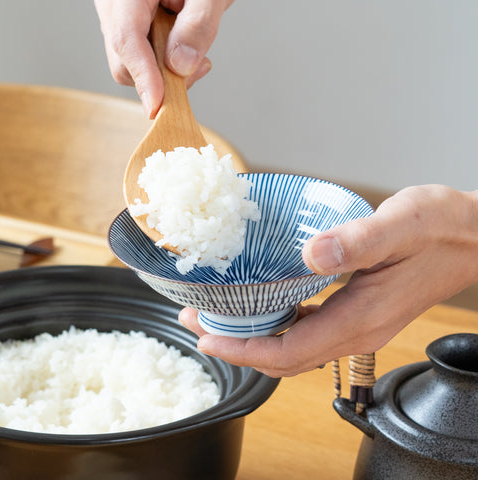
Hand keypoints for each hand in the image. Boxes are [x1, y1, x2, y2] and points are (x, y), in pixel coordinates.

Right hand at [94, 0, 232, 117]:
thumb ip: (198, 25)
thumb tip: (180, 67)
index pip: (126, 39)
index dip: (143, 77)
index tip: (157, 107)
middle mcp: (113, 3)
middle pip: (124, 59)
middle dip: (160, 75)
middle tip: (198, 63)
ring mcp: (117, 15)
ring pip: (133, 62)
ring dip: (165, 66)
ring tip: (193, 38)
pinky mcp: (129, 24)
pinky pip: (141, 54)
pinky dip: (164, 58)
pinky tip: (182, 40)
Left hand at [180, 185, 477, 376]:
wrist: (472, 237)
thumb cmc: (441, 230)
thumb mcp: (402, 225)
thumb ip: (358, 241)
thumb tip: (311, 254)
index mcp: (360, 317)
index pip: (289, 352)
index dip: (244, 352)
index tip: (208, 340)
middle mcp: (355, 330)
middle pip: (284, 358)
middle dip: (237, 348)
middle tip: (199, 325)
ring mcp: (357, 324)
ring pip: (294, 347)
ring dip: (253, 338)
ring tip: (219, 317)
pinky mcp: (358, 311)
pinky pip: (308, 330)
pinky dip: (277, 325)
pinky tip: (263, 305)